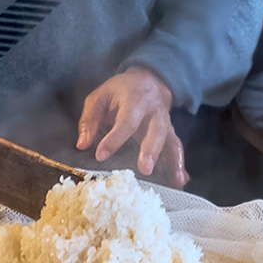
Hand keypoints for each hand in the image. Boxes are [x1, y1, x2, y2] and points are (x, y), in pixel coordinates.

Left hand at [77, 68, 187, 186]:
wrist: (148, 80)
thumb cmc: (119, 92)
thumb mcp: (99, 97)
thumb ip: (89, 120)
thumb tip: (82, 145)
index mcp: (135, 100)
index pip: (126, 121)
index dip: (114, 139)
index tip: (100, 155)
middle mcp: (154, 112)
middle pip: (155, 131)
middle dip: (151, 151)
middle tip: (144, 169)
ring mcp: (165, 123)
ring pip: (171, 141)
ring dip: (173, 161)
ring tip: (175, 180)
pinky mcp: (170, 133)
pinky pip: (177, 148)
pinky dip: (180, 165)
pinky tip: (181, 181)